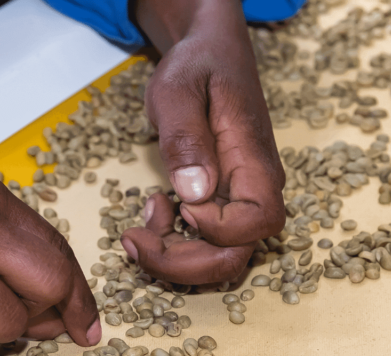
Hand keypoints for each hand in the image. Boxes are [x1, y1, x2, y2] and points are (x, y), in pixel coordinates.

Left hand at [120, 0, 285, 284]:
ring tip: (137, 228)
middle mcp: (255, 192)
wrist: (210, 56)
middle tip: (133, 241)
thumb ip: (186, 138)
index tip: (179, 204)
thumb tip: (194, 192)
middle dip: (182, 264)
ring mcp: (239, 203)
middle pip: (235, 256)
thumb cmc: (199, 66)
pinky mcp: (221, 207)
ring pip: (218, 259)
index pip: (257, 222)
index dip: (216, 228)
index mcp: (255, 162)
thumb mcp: (179, 89)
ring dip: (172, 258)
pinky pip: (204, 244)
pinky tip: (153, 212)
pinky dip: (172, 244)